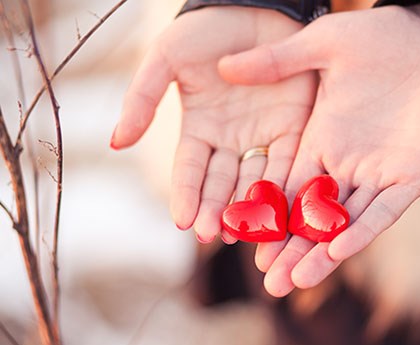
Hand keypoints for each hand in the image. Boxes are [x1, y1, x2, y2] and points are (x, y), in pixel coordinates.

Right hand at [112, 7, 316, 242]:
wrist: (254, 7)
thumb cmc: (206, 31)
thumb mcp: (167, 59)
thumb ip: (142, 98)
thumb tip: (115, 143)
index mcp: (199, 129)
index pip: (189, 171)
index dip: (186, 195)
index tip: (182, 221)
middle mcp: (230, 141)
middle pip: (222, 184)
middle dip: (217, 210)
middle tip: (214, 235)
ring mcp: (261, 137)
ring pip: (254, 181)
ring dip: (250, 208)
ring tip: (246, 231)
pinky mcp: (293, 128)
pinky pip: (288, 162)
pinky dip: (284, 185)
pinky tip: (280, 208)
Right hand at [219, 4, 419, 295]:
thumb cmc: (384, 35)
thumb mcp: (326, 44)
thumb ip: (279, 61)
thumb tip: (225, 66)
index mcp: (321, 138)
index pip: (287, 185)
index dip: (266, 213)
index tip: (240, 238)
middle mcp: (346, 162)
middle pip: (312, 215)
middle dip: (291, 249)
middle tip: (268, 284)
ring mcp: (379, 172)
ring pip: (345, 222)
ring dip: (322, 252)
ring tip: (295, 282)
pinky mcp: (412, 176)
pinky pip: (384, 210)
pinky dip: (362, 230)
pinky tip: (339, 251)